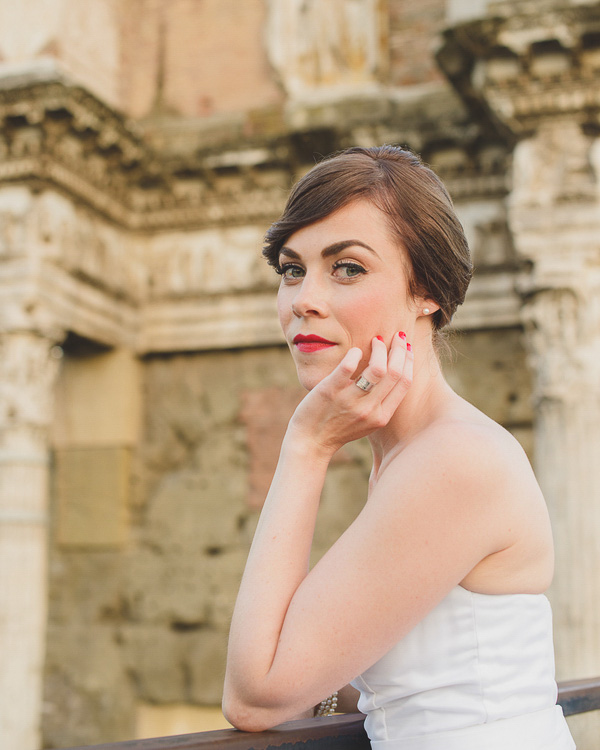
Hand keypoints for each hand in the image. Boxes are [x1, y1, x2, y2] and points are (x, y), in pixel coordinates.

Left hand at [287, 332, 412, 456]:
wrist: (310, 442)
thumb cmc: (338, 428)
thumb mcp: (367, 421)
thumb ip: (381, 402)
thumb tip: (392, 372)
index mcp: (382, 416)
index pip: (404, 382)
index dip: (408, 360)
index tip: (406, 346)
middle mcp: (370, 410)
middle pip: (395, 372)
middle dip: (399, 349)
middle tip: (395, 335)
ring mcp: (350, 401)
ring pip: (377, 369)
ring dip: (380, 349)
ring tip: (376, 340)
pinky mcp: (330, 391)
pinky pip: (348, 367)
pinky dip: (354, 354)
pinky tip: (355, 351)